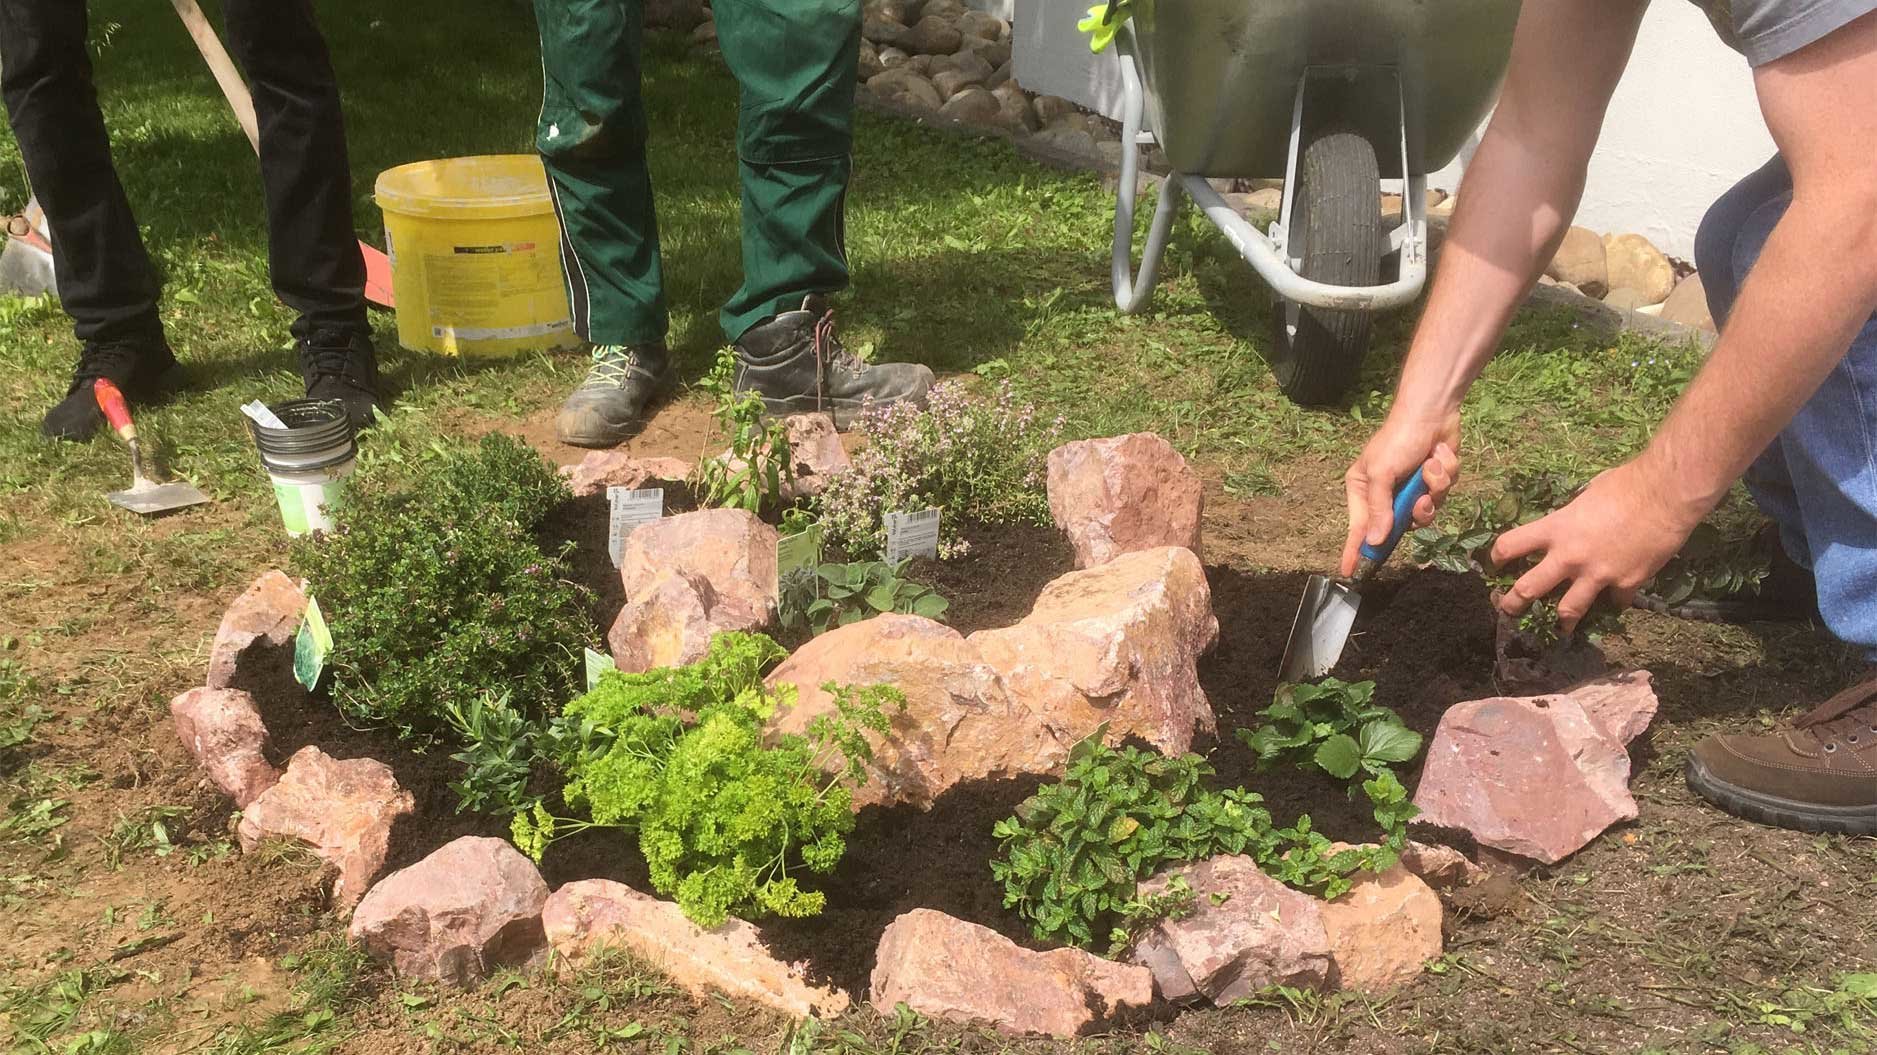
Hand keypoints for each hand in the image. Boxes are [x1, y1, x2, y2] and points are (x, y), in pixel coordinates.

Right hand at [1341, 411, 1461, 575]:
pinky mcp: (1434, 485)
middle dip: (1413, 510)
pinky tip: (1439, 457)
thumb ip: (1379, 509)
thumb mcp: (1381, 473)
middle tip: (1419, 499)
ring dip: (1433, 490)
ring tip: (1430, 467)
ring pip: (1425, 513)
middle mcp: (1386, 494)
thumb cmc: (1398, 440)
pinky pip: (1442, 496)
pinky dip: (1443, 477)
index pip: (1358, 528)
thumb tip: (1374, 541)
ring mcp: (1412, 491)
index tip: (1349, 573)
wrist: (1432, 413)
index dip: (1355, 551)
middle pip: (1398, 526)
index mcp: (1363, 489)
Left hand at [1488, 458, 1702, 631]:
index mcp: (1555, 529)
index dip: (1498, 556)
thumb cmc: (1626, 484)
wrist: (1666, 495)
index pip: (1510, 546)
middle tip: (1508, 609)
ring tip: (1559, 628)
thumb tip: (1570, 519)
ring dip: (1561, 621)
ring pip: (1567, 610)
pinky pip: (1615, 603)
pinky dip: (1614, 603)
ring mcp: (1597, 575)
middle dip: (1512, 603)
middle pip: (1528, 589)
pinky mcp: (1626, 584)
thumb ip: (1572, 515)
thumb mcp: (1586, 495)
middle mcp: (1569, 557)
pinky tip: (1616, 602)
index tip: (1498, 563)